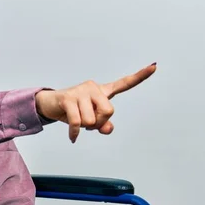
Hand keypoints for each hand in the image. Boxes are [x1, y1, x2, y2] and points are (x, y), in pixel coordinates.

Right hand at [35, 63, 156, 141]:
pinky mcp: (68, 99)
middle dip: (98, 123)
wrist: (49, 105)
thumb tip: (108, 129)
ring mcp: (81, 91)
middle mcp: (94, 87)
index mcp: (102, 92)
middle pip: (109, 112)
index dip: (140, 76)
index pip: (124, 84)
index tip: (155, 66)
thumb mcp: (90, 120)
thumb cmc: (73, 111)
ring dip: (84, 128)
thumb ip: (103, 125)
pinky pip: (77, 122)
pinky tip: (73, 138)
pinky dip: (75, 133)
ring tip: (76, 122)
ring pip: (91, 120)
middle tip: (89, 124)